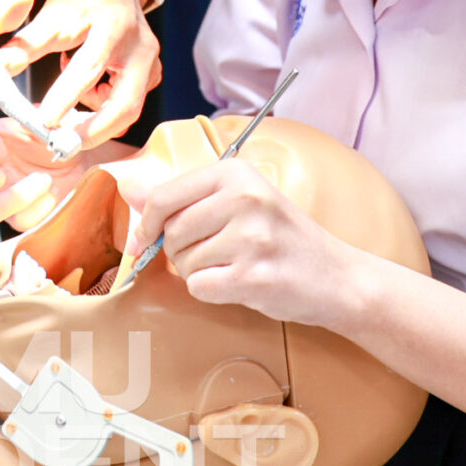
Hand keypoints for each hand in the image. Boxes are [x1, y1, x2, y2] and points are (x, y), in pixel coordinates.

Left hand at [0, 0, 161, 144]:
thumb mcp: (53, 11)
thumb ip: (28, 43)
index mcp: (113, 26)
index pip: (89, 67)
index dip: (66, 96)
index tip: (43, 120)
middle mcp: (140, 47)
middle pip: (125, 104)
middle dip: (92, 131)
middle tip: (59, 144)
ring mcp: (151, 63)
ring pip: (128, 110)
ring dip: (96, 123)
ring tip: (64, 118)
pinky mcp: (152, 74)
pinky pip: (128, 103)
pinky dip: (103, 109)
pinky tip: (86, 96)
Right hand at [0, 118, 111, 227]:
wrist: (91, 157)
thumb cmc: (63, 131)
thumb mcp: (46, 117)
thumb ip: (30, 116)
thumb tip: (26, 120)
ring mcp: (0, 198)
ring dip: (10, 199)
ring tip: (41, 180)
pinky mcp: (21, 218)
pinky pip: (18, 222)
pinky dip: (37, 208)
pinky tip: (53, 193)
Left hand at [119, 157, 373, 332]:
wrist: (338, 277)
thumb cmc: (282, 239)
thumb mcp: (238, 203)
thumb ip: (184, 197)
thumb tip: (127, 188)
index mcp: (236, 173)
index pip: (164, 196)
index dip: (145, 224)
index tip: (143, 240)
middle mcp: (244, 198)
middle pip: (171, 233)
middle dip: (181, 251)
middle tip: (215, 254)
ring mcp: (251, 238)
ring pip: (184, 263)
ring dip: (200, 273)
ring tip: (235, 266)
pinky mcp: (254, 276)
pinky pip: (200, 288)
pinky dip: (212, 292)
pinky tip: (239, 284)